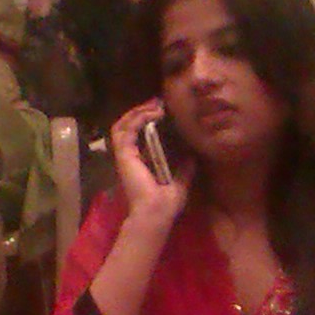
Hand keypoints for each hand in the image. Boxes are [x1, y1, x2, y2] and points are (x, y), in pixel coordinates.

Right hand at [107, 100, 187, 230]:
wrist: (157, 212)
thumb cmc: (167, 202)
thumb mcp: (181, 180)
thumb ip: (184, 166)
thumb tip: (193, 154)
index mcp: (140, 163)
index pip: (136, 135)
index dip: (145, 120)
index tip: (161, 110)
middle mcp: (129, 157)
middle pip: (126, 126)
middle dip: (140, 111)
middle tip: (157, 102)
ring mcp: (125, 156)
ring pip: (122, 125)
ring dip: (137, 112)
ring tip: (155, 105)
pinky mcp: (124, 155)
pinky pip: (125, 130)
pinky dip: (138, 118)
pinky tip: (152, 113)